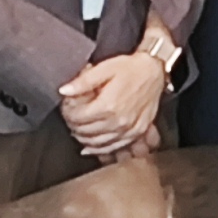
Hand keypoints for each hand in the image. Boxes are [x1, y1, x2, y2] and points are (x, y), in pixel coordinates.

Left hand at [56, 46, 171, 158]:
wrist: (154, 70)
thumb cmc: (130, 68)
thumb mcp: (105, 67)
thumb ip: (83, 81)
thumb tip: (64, 91)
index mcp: (108, 105)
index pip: (78, 117)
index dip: (67, 113)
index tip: (66, 106)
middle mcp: (118, 121)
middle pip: (86, 132)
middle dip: (73, 125)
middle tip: (71, 116)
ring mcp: (128, 129)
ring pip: (98, 143)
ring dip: (84, 139)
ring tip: (78, 129)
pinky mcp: (136, 132)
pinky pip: (114, 147)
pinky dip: (100, 149)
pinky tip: (91, 147)